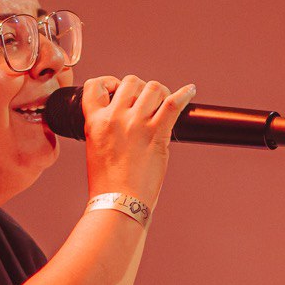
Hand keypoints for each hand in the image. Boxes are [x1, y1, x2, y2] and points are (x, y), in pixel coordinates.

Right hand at [81, 75, 196, 203]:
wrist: (119, 202)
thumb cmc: (108, 185)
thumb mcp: (96, 149)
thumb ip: (105, 130)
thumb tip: (122, 120)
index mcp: (95, 122)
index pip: (95, 86)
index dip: (109, 82)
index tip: (118, 89)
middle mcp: (114, 118)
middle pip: (131, 82)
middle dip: (141, 88)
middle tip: (147, 102)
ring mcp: (136, 124)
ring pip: (153, 88)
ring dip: (161, 92)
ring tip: (164, 102)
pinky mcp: (156, 133)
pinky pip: (173, 103)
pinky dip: (185, 94)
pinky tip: (190, 91)